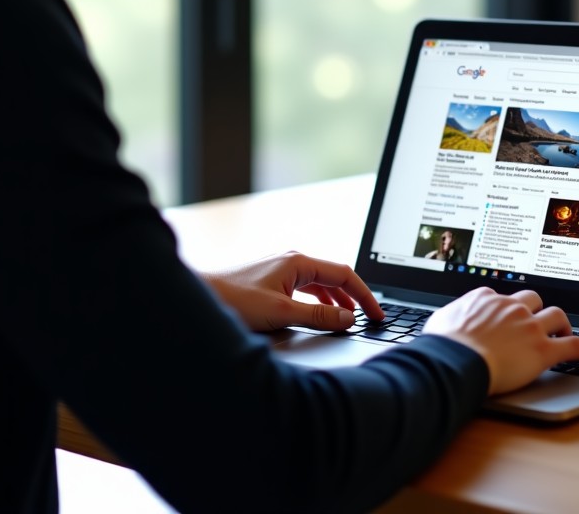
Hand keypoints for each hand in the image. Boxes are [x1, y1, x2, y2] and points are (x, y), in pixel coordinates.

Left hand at [201, 251, 385, 332]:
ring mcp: (282, 267)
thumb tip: (348, 319)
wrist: (201, 296)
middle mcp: (292, 259)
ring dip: (337, 300)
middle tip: (369, 318)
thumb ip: (318, 316)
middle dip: (354, 297)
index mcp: (298, 261)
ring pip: (320, 282)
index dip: (364, 295)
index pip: (344, 274)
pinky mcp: (273, 278)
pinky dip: (319, 300)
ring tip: (349, 319)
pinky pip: (306, 287)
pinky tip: (321, 313)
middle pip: (334, 276)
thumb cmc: (235, 301)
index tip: (377, 314)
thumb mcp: (282, 313)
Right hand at [423, 287, 578, 395]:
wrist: (454, 360)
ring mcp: (528, 326)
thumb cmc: (442, 345)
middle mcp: (510, 306)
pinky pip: (574, 345)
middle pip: (532, 299)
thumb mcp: (439, 321)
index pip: (502, 297)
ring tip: (564, 332)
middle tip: (537, 324)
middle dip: (536, 310)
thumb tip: (446, 321)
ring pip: (556, 316)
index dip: (506, 310)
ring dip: (561, 324)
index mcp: (486, 297)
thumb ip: (449, 317)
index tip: (506, 318)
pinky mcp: (542, 350)